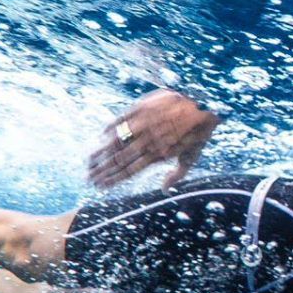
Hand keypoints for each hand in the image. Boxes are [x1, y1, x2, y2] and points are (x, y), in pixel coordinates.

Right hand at [87, 89, 219, 188]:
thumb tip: (164, 190)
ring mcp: (143, 124)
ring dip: (100, 153)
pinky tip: (100, 137)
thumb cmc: (199, 132)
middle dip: (101, 170)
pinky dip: (109, 129)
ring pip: (115, 142)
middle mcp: (147, 142)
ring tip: (87, 161)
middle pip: (118, 160)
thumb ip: (177, 175)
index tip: (99, 186)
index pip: (128, 172)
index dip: (112, 180)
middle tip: (88, 177)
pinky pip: (120, 120)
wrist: (204, 103)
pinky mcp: (141, 108)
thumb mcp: (192, 157)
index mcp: (157, 156)